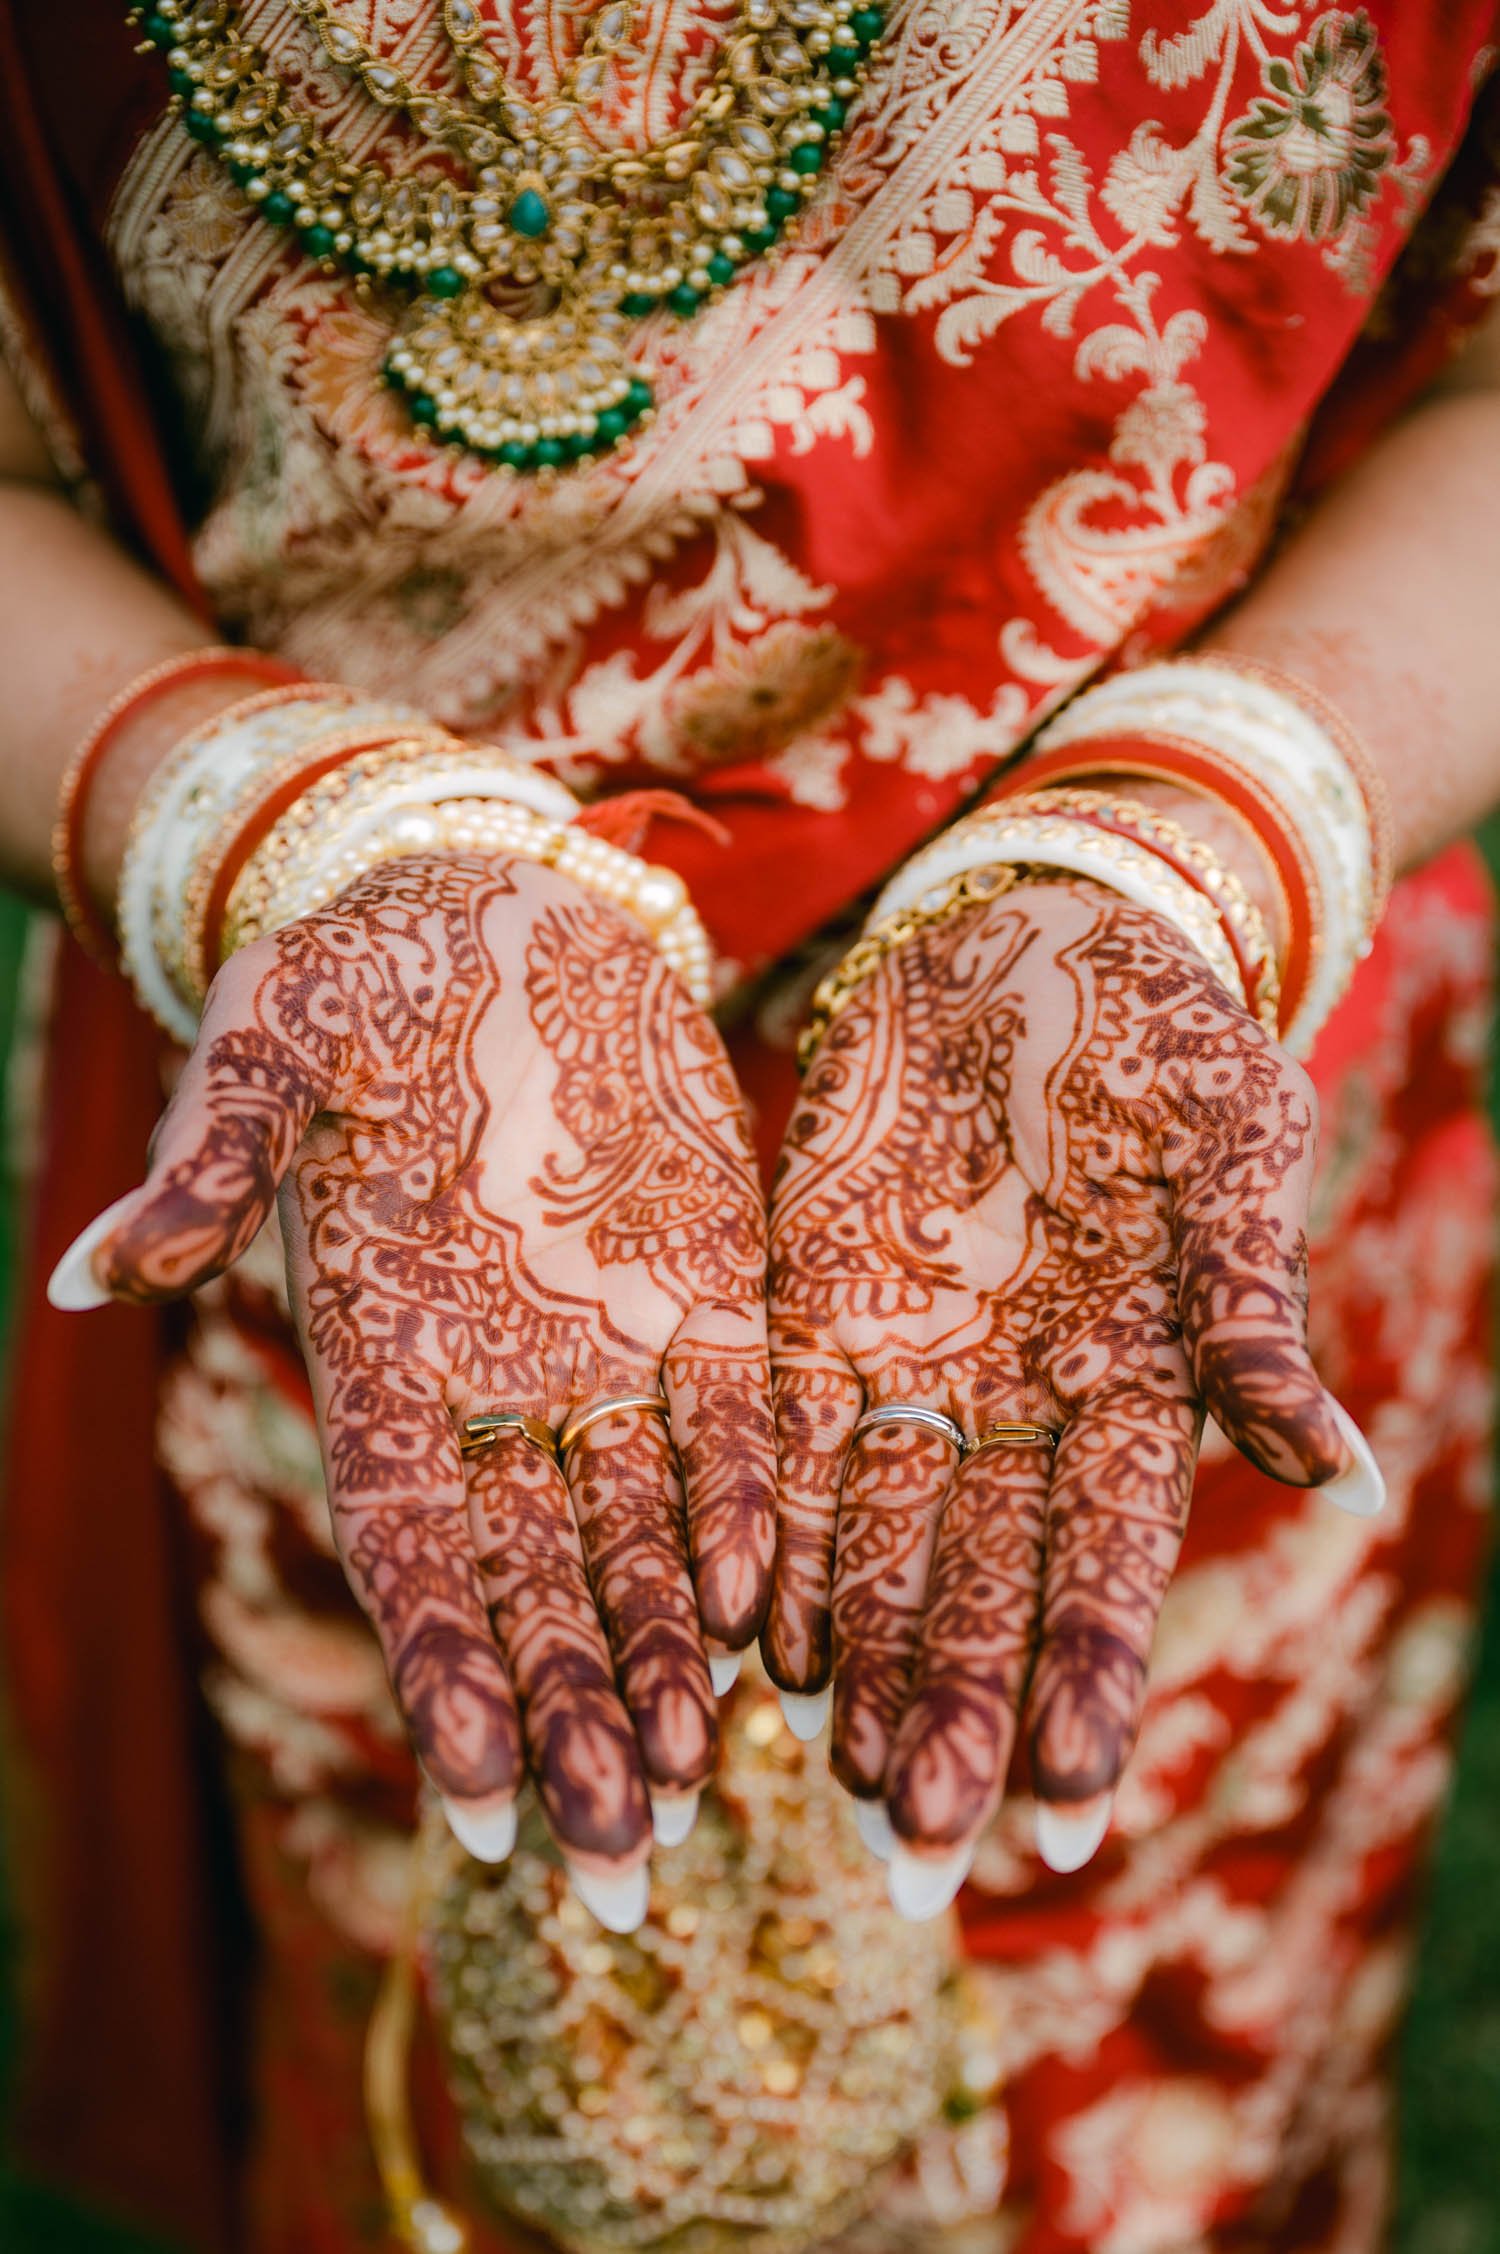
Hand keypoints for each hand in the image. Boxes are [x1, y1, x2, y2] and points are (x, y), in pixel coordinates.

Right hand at [51, 854, 775, 1926]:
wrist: (491, 912)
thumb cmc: (354, 978)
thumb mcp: (268, 1048)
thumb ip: (207, 1165)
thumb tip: (90, 1273)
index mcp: (381, 1353)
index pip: (410, 1553)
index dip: (442, 1680)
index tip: (477, 1812)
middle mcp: (497, 1383)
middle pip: (536, 1588)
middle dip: (572, 1726)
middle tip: (616, 1868)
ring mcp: (607, 1345)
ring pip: (641, 1538)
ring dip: (668, 1661)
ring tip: (697, 1786)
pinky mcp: (704, 1289)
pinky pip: (735, 1424)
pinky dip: (746, 1512)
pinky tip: (770, 1614)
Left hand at [763, 878, 1379, 1916]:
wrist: (1043, 928)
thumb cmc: (1169, 1035)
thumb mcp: (1233, 1157)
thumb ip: (1252, 1316)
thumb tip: (1333, 1479)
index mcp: (1136, 1384)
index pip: (1107, 1569)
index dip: (1085, 1690)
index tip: (1063, 1821)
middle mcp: (1023, 1402)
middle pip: (984, 1589)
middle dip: (956, 1723)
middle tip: (917, 1864)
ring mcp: (918, 1361)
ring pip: (881, 1543)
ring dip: (857, 1664)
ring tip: (829, 1785)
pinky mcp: (823, 1305)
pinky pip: (792, 1445)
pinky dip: (776, 1539)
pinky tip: (748, 1637)